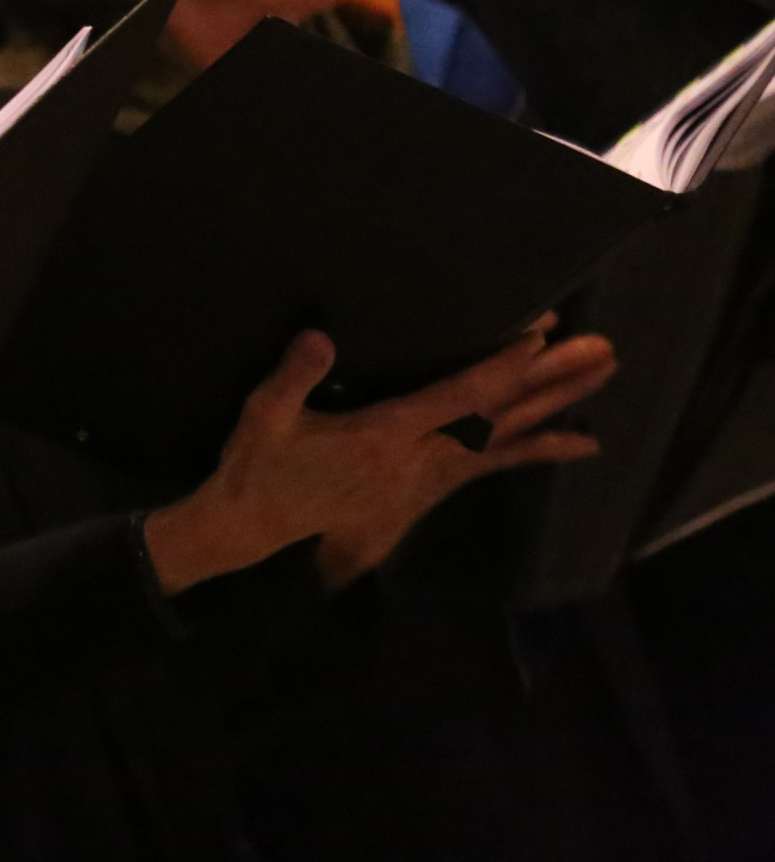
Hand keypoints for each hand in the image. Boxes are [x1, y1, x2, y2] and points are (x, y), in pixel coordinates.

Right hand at [144, 320, 615, 592]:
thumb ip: (293, 376)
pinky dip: (541, 448)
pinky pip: (496, 463)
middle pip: (499, 415)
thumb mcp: (265, 417)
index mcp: (385, 435)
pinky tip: (582, 440)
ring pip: (507, 433)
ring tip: (602, 372)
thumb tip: (320, 336)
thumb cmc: (260, 465)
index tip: (536, 336)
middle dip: (550, 379)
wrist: (259, 525)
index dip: (496, 367)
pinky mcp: (430, 484)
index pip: (455, 398)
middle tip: (600, 349)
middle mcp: (422, 457)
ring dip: (557, 402)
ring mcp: (430, 474)